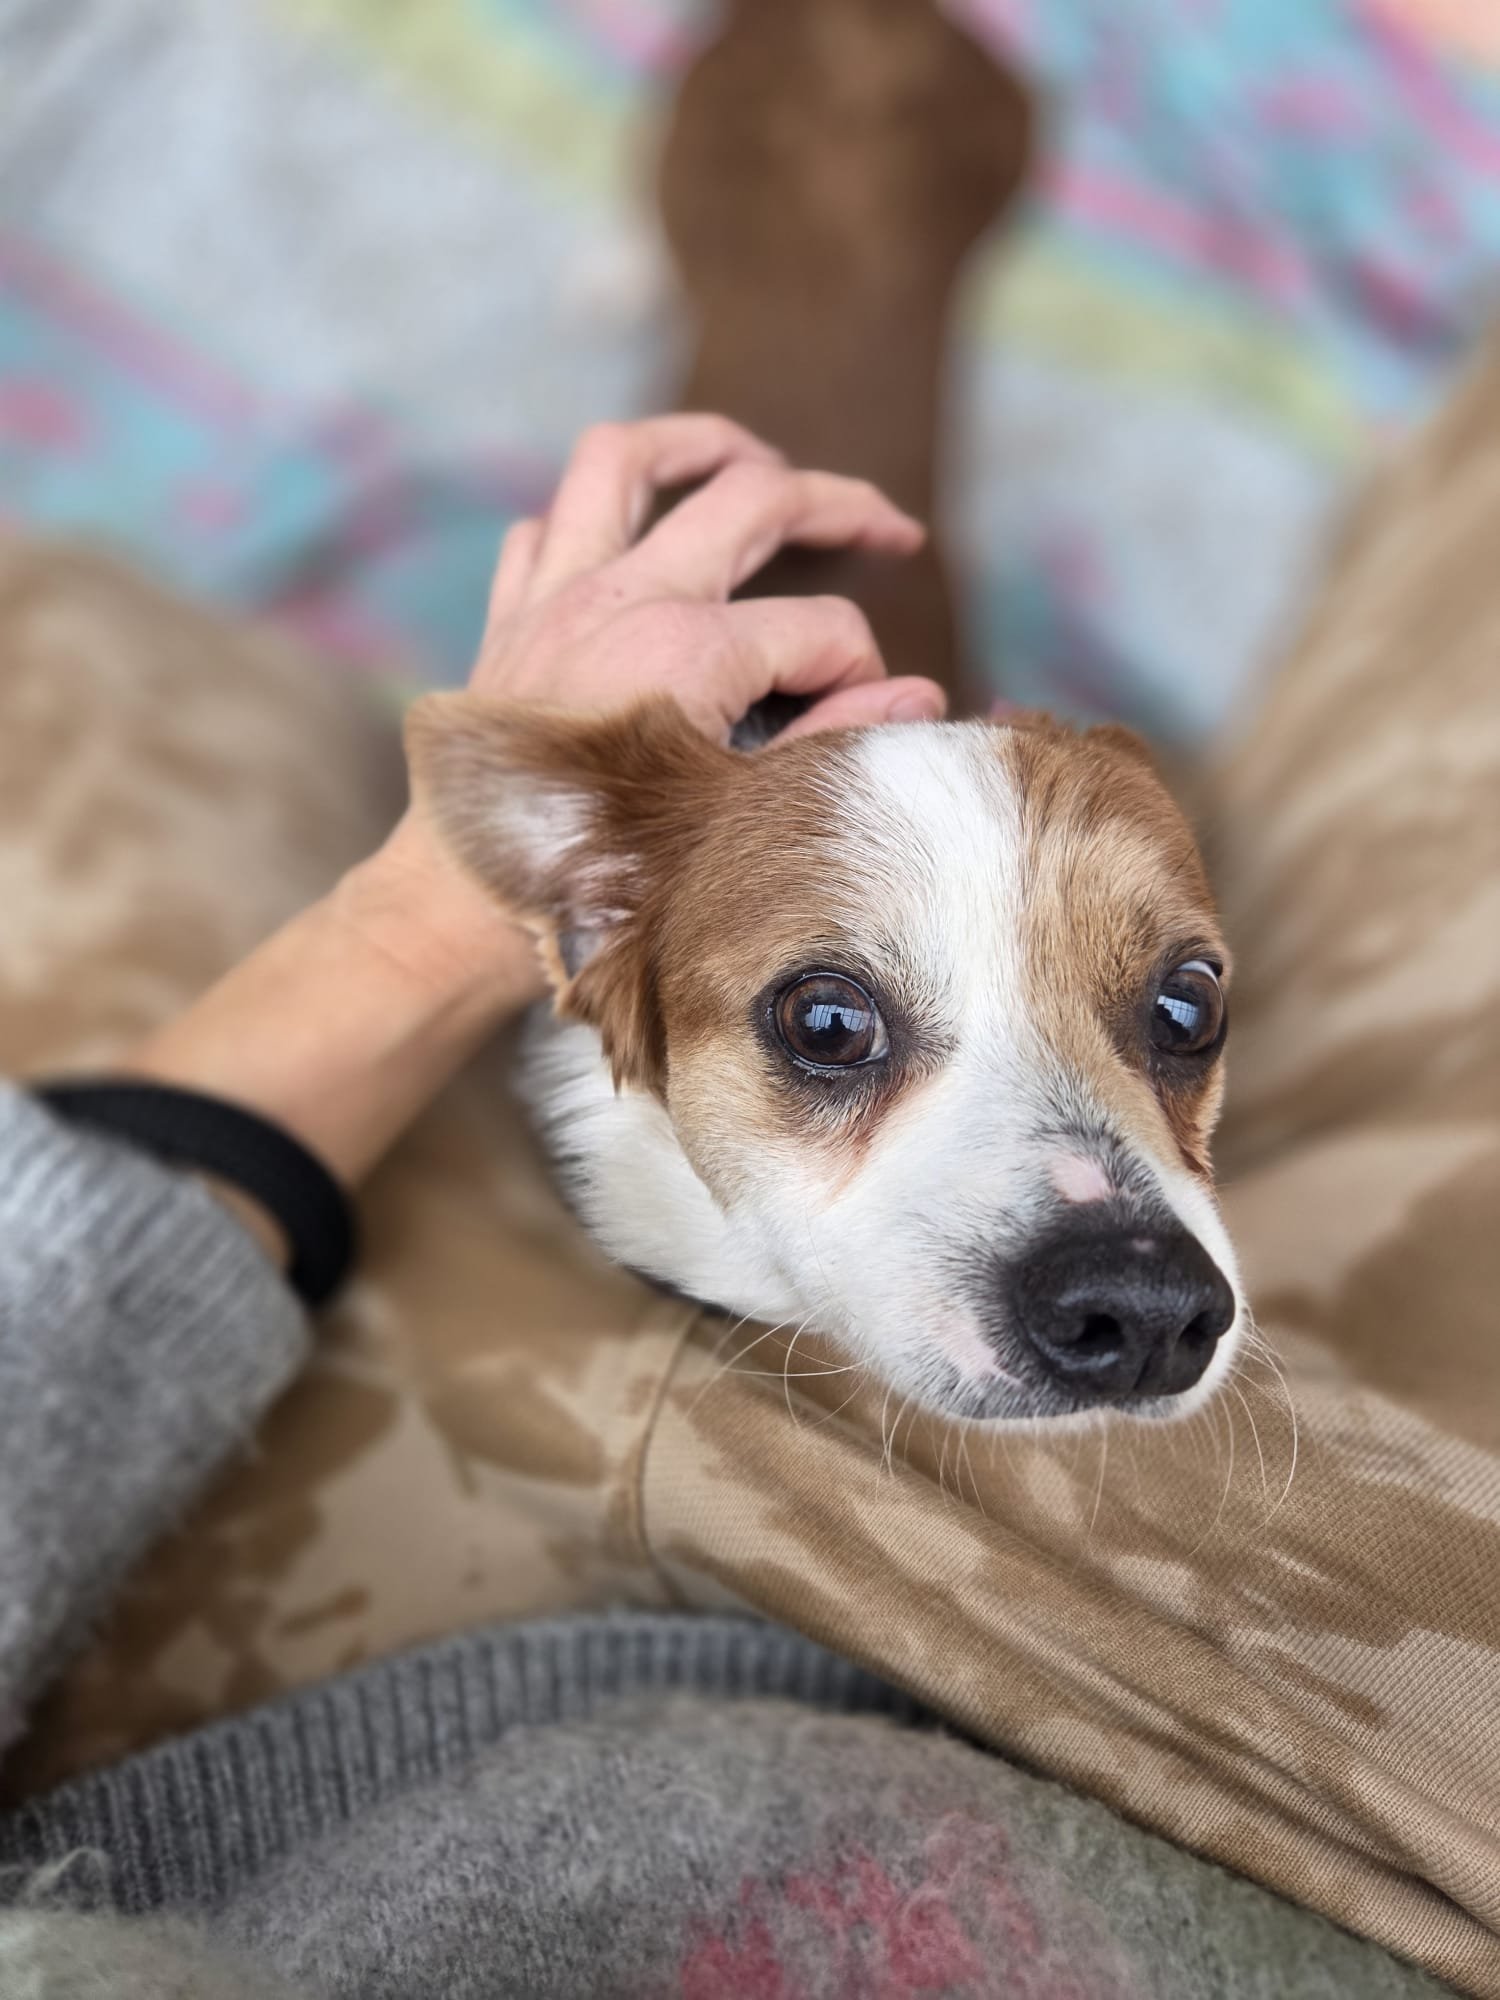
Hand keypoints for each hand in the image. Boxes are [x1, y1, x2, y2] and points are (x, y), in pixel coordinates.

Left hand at [375, 413, 944, 996]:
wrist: (466, 908)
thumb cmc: (605, 880)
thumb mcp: (741, 815)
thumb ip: (832, 742)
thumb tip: (917, 696)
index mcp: (689, 651)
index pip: (820, 627)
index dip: (862, 668)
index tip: (864, 712)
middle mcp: (623, 600)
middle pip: (755, 499)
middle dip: (839, 502)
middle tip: (890, 524)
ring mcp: (556, 598)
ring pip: (624, 458)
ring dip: (697, 443)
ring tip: (751, 456)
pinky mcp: (509, 619)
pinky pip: (546, 527)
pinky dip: (589, 518)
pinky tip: (628, 542)